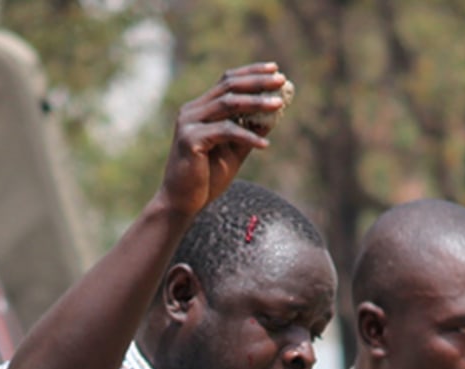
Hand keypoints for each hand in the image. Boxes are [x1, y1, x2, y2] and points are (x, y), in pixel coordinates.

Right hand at [160, 64, 293, 220]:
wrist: (182, 203)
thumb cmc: (207, 178)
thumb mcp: (234, 150)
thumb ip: (250, 131)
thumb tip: (274, 114)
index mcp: (200, 109)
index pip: (227, 81)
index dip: (251, 72)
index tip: (275, 69)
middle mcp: (191, 111)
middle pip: (229, 86)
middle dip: (257, 81)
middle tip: (281, 79)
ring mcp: (188, 123)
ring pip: (228, 104)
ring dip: (256, 102)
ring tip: (279, 104)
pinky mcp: (190, 139)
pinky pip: (225, 131)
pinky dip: (247, 136)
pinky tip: (264, 144)